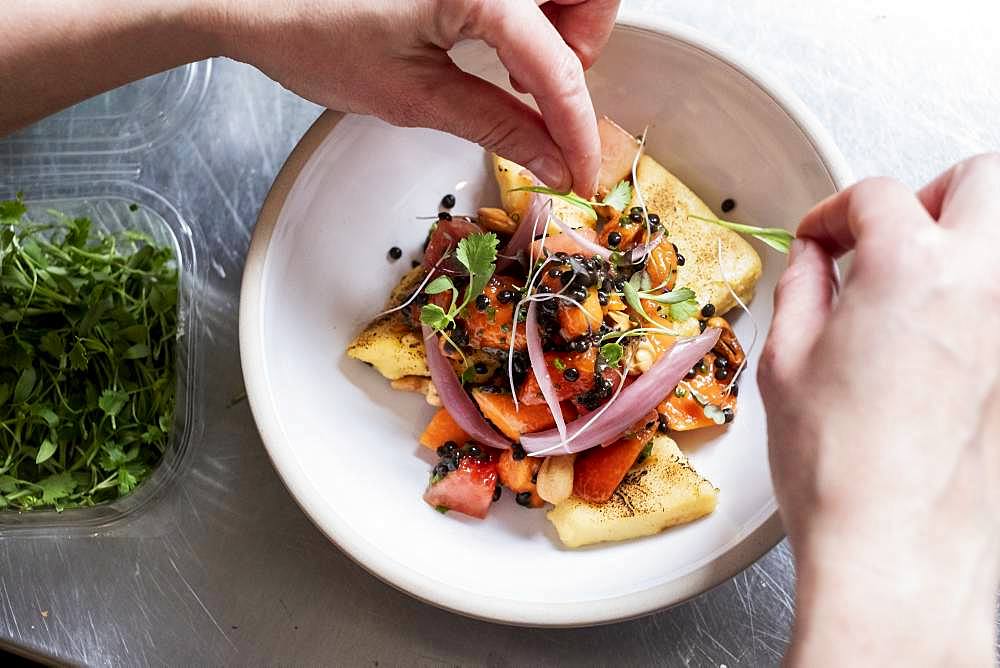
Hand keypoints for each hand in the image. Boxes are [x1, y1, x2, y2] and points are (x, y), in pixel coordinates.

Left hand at [213, 0, 619, 196]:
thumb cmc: (313, 33)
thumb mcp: (414, 95)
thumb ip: (495, 124)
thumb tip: (551, 159)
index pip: (557, 66)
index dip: (578, 129)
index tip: (581, 171)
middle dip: (586, 47)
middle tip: (550, 95)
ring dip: (566, 26)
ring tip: (523, 72)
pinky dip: (537, 13)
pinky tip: (507, 46)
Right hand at [759, 155, 999, 664]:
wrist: (894, 545)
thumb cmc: (839, 465)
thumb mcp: (786, 360)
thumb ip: (802, 288)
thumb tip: (812, 261)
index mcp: (911, 267)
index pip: (876, 195)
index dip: (832, 213)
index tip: (817, 240)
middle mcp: (984, 283)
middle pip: (979, 180)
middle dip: (925, 194)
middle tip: (885, 235)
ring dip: (961, 238)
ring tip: (912, 283)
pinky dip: (974, 298)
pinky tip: (934, 338)